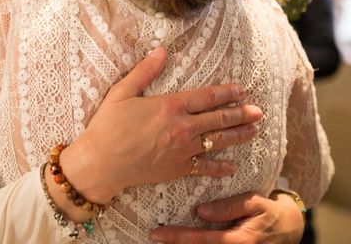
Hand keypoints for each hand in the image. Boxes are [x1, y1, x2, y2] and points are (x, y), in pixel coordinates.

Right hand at [60, 47, 262, 204]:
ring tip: (254, 131)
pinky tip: (233, 166)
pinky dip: (220, 167)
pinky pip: (205, 167)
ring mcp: (182, 150)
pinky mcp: (178, 169)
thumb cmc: (107, 126)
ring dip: (238, 135)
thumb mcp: (122, 92)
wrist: (101, 163)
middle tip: (258, 111)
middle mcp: (182, 127)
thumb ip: (144, 72)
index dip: (226, 92)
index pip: (206, 97)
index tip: (241, 90)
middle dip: (240, 113)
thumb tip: (161, 51)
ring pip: (218, 141)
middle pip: (218, 118)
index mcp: (169, 106)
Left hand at [149, 191, 304, 242]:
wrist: (291, 230)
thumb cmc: (270, 213)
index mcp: (239, 241)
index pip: (201, 239)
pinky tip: (181, 240)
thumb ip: (228, 207)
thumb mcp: (253, 203)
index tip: (156, 233)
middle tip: (152, 236)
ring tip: (163, 239)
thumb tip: (201, 211)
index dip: (177, 237)